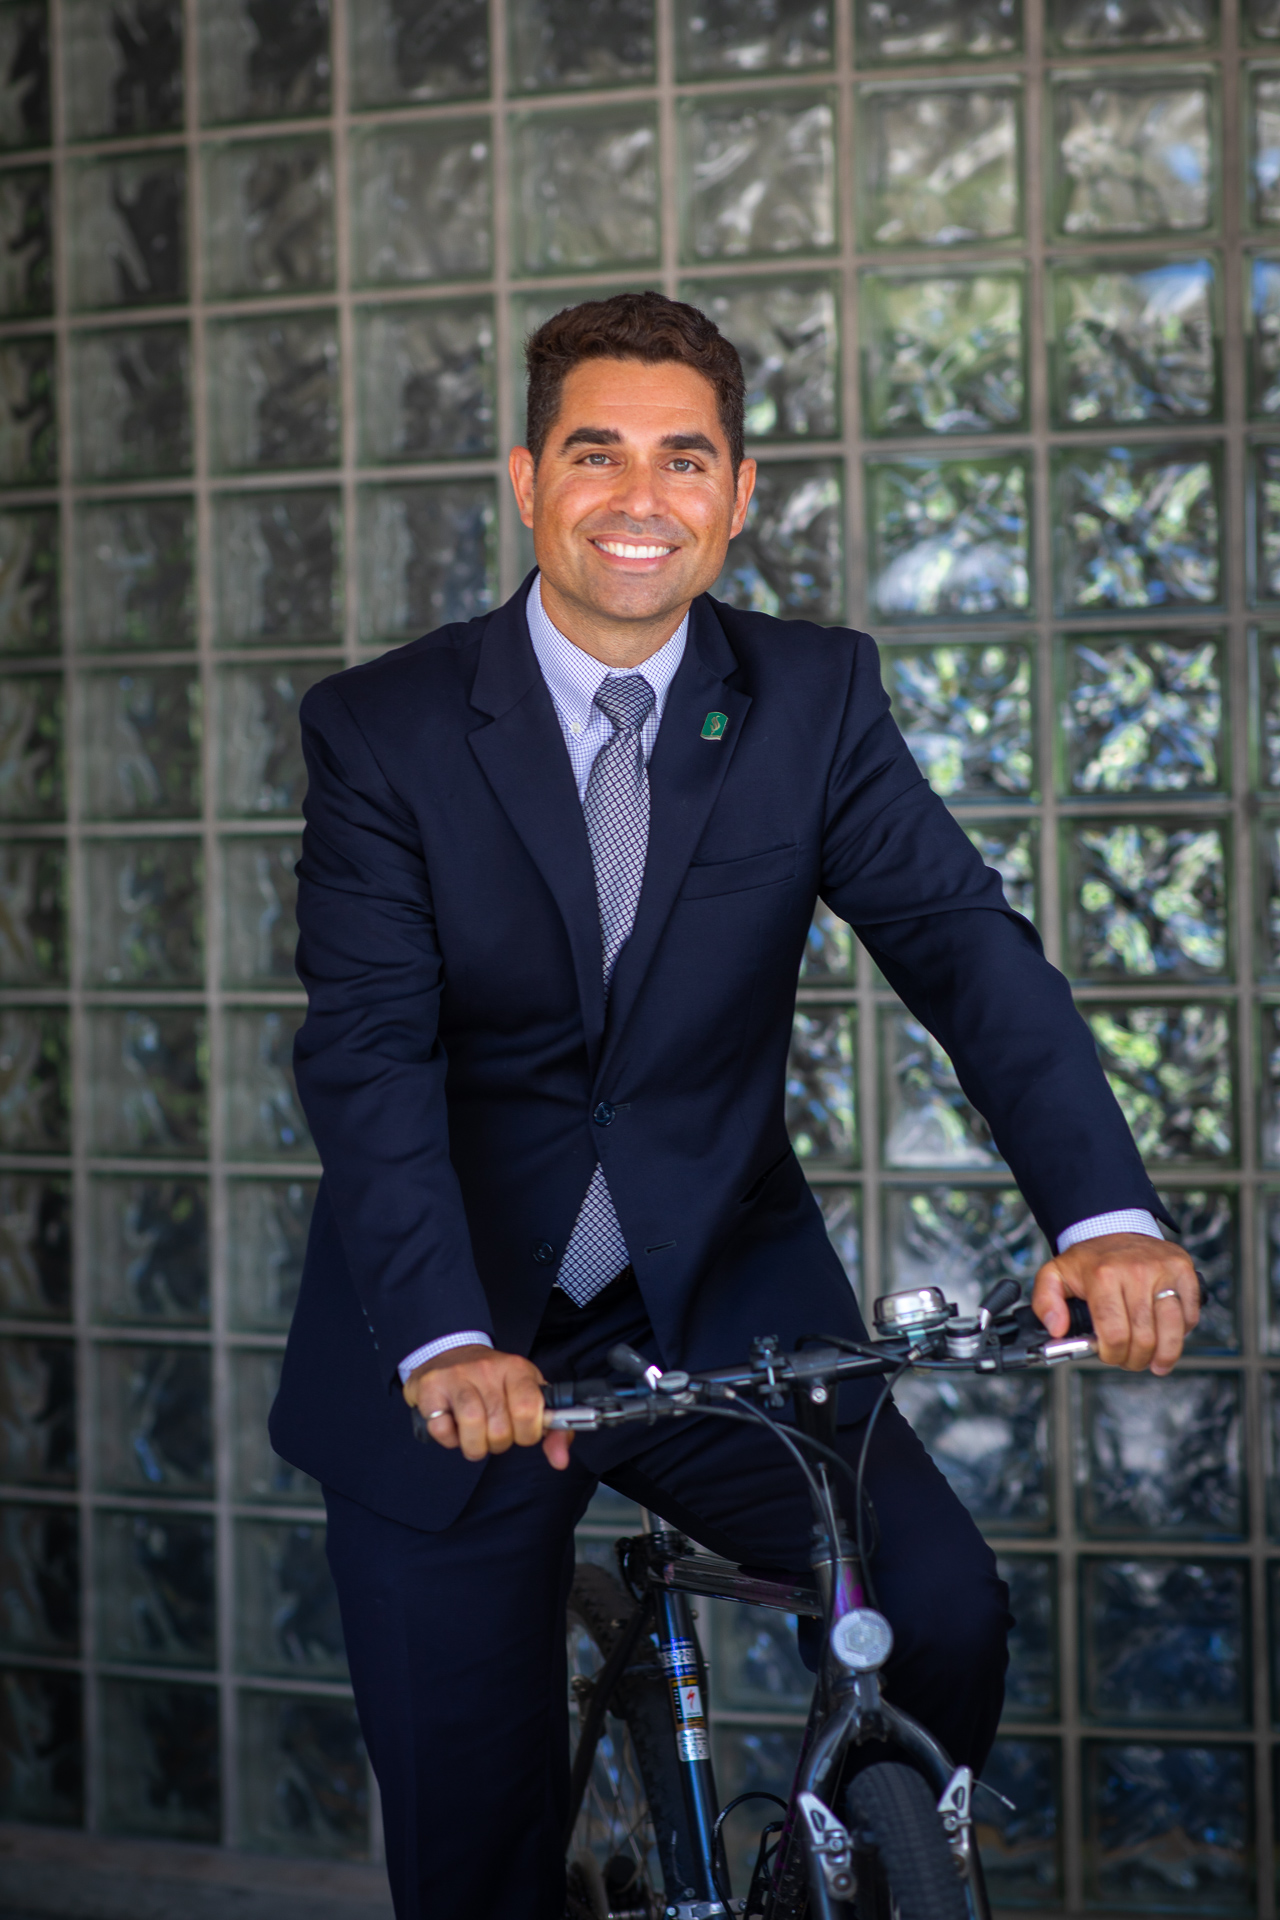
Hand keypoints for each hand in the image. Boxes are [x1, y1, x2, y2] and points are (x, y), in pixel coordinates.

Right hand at [402, 1345, 572, 1469]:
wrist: (449, 1352)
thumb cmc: (494, 1382)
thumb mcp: (529, 1394)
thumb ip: (553, 1429)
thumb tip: (560, 1460)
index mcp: (517, 1369)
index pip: (529, 1409)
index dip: (527, 1433)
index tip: (522, 1432)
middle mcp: (487, 1368)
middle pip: (500, 1427)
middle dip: (500, 1443)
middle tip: (495, 1434)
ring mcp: (457, 1376)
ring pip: (472, 1426)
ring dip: (475, 1446)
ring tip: (476, 1438)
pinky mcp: (431, 1387)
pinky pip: (441, 1428)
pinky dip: (449, 1440)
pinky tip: (454, 1429)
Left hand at [1032, 1233, 1199, 1375]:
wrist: (1114, 1226)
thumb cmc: (1089, 1260)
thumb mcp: (1054, 1275)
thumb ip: (1045, 1303)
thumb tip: (1057, 1329)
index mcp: (1103, 1275)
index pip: (1114, 1333)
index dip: (1112, 1354)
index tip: (1108, 1354)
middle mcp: (1136, 1271)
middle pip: (1144, 1337)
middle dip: (1135, 1359)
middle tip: (1128, 1359)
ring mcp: (1164, 1270)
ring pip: (1173, 1330)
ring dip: (1163, 1355)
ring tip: (1153, 1360)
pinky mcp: (1184, 1270)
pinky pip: (1190, 1315)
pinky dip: (1182, 1333)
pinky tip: (1166, 1334)